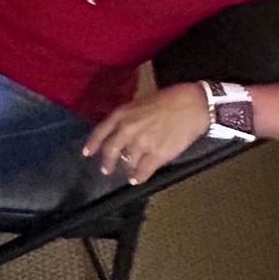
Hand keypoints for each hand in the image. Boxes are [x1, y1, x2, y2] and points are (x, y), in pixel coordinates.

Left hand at [82, 83, 207, 183]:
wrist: (192, 105)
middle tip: (105, 170)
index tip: (86, 153)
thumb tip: (120, 131)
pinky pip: (143, 171)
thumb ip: (127, 118)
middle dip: (107, 163)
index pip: (100, 132)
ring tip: (128, 172)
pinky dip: (138, 177)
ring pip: (128, 162)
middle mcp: (127, 130)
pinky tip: (136, 180)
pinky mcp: (157, 155)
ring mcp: (142, 144)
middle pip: (110, 151)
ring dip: (127, 168)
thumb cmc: (168, 99)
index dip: (92, 144)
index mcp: (122, 114)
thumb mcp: (139, 103)